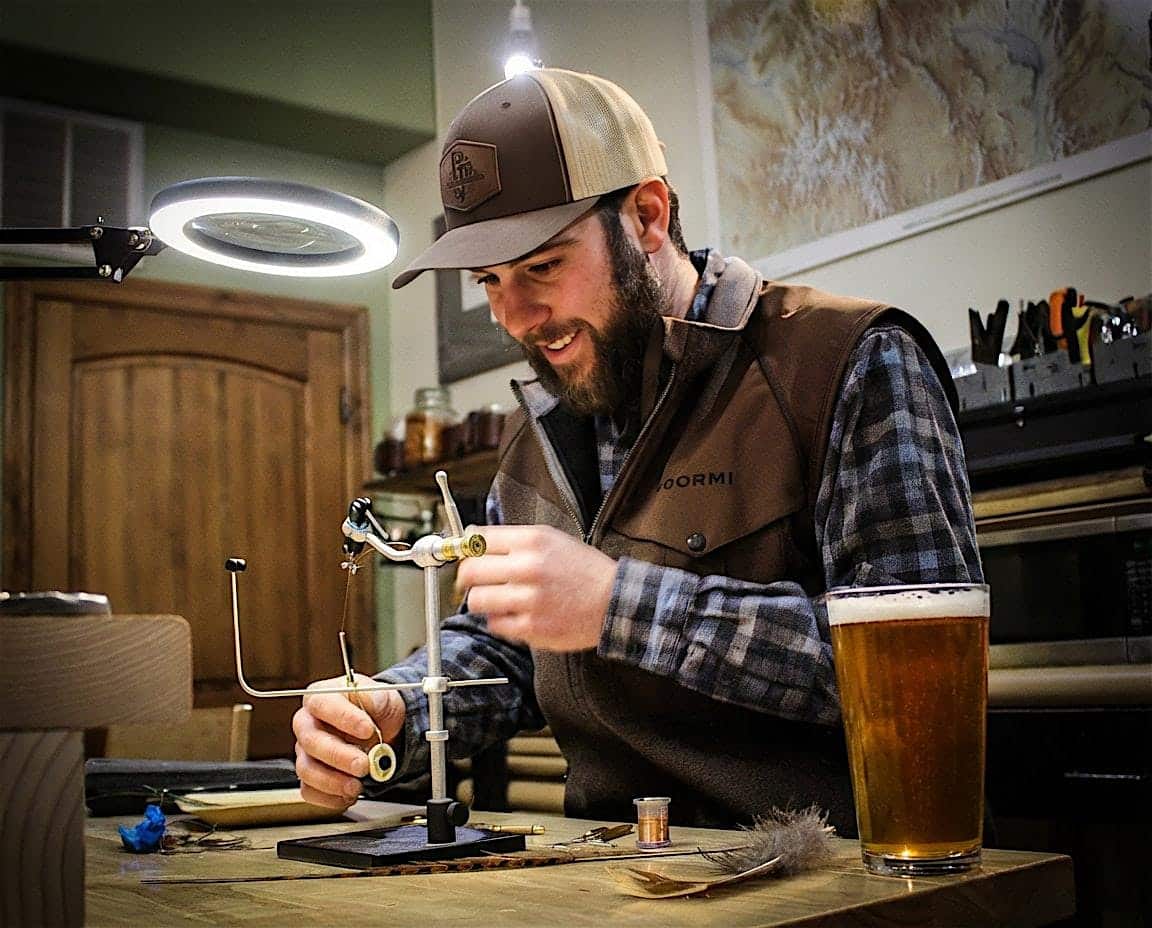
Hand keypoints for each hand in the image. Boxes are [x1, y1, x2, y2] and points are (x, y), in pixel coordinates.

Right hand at [292, 672, 406, 809]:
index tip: (367, 729)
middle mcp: (307, 724)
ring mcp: (305, 752)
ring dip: (333, 782)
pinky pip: (309, 791)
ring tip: (358, 785)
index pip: (323, 704)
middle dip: (339, 756)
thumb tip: (374, 701)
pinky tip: (349, 794)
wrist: (381, 732)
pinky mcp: (309, 776)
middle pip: (311, 741)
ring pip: (307, 769)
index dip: (344, 718)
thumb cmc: (375, 710)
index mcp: (320, 697)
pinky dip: (330, 797)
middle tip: (363, 764)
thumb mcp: (383, 696)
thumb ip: (378, 697)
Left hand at [456, 524, 617, 651]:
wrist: (614, 601)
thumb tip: (475, 539)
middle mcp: (529, 568)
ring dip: (483, 601)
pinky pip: (495, 625)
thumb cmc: (584, 571)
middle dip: (468, 578)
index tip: (466, 556)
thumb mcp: (553, 540)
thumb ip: (514, 539)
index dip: (467, 550)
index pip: (478, 541)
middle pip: (471, 571)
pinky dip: (500, 621)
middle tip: (473, 582)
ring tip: (498, 600)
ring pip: (478, 601)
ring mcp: (529, 600)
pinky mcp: (532, 628)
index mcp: (533, 541)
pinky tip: (516, 615)